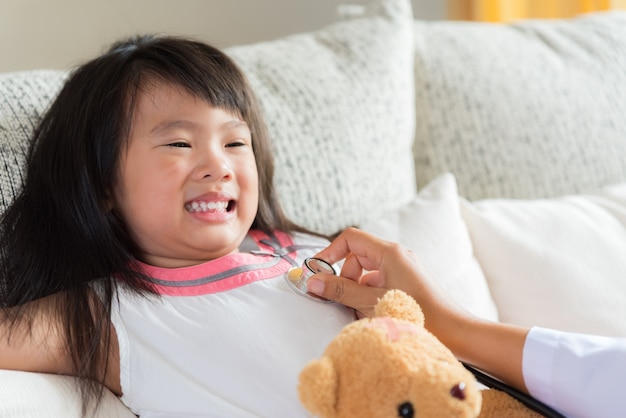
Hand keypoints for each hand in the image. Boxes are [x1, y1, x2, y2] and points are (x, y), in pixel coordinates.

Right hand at [306, 227, 423, 316]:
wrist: (457, 332)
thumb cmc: (421, 314)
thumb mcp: (372, 302)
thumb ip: (341, 291)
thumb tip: (313, 282)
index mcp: (389, 252)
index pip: (350, 239)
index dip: (330, 252)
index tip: (316, 272)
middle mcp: (396, 256)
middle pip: (356, 257)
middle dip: (344, 278)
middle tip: (340, 300)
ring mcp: (402, 270)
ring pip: (366, 274)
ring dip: (357, 291)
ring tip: (362, 312)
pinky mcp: (406, 284)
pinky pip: (378, 284)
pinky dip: (370, 298)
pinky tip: (373, 316)